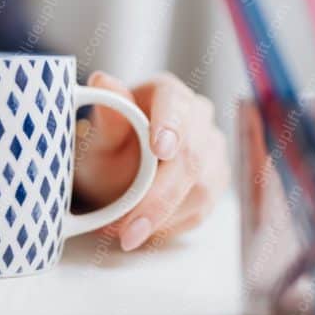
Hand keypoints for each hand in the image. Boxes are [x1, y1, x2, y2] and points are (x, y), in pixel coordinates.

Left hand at [73, 71, 229, 250]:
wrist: (114, 171)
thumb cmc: (108, 147)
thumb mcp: (98, 134)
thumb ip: (107, 116)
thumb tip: (102, 81)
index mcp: (166, 92)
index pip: (176, 103)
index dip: (170, 126)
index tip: (159, 149)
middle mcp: (197, 116)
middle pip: (191, 155)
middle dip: (159, 196)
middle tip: (128, 228)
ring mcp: (212, 148)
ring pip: (201, 187)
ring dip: (162, 217)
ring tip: (125, 234)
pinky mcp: (216, 179)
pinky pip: (201, 209)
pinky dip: (170, 225)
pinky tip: (145, 231)